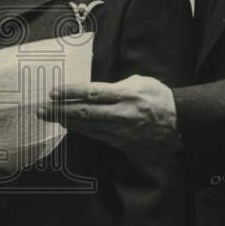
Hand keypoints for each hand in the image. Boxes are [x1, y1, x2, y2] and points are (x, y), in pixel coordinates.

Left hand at [38, 75, 181, 157]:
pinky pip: (98, 136)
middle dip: (60, 111)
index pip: (91, 93)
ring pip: (88, 127)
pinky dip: (82, 131)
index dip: (69, 93)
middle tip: (41, 109)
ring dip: (67, 122)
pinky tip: (70, 127)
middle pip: (84, 112)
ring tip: (50, 117)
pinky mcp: (124, 143)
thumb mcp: (140, 82)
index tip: (53, 93)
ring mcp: (122, 131)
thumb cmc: (161, 98)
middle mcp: (122, 113)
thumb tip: (98, 90)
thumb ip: (117, 85)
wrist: (182, 123)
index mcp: (126, 95)